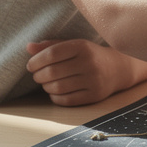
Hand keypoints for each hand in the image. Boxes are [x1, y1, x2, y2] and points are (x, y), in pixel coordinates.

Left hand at [26, 39, 146, 105]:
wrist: (118, 68)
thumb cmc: (89, 55)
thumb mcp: (73, 45)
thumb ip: (51, 46)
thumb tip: (28, 47)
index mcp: (83, 46)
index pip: (52, 54)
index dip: (36, 61)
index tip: (31, 65)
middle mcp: (89, 63)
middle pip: (52, 72)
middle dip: (38, 75)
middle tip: (37, 75)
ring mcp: (93, 80)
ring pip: (57, 87)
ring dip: (46, 87)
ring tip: (46, 83)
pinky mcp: (94, 95)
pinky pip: (66, 100)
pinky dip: (55, 97)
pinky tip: (55, 91)